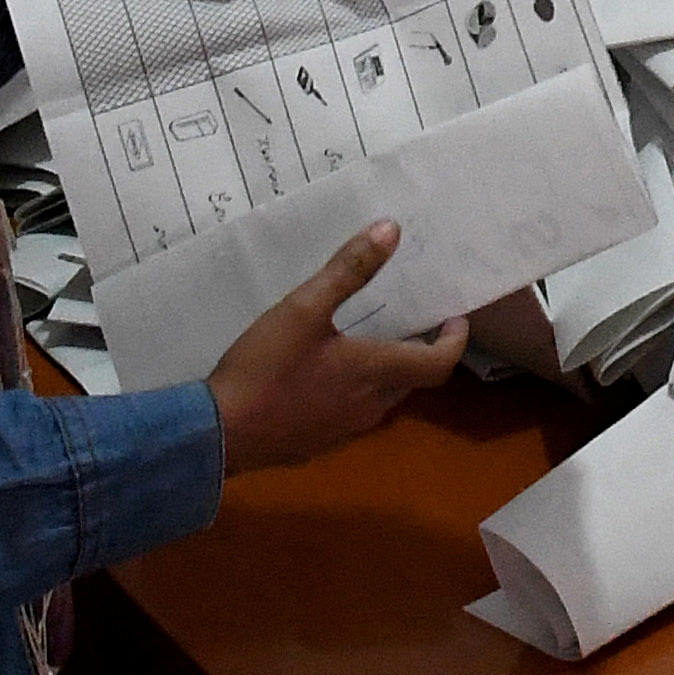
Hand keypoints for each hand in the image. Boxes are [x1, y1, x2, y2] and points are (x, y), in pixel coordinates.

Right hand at [206, 220, 463, 471]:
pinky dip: (355, 392)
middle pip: (412, 380)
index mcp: (374, 373)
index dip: (454, 341)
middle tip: (410, 321)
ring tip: (368, 341)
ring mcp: (345, 431)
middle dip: (419, 352)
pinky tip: (324, 375)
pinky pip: (352, 415)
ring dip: (386, 373)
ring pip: (382, 399)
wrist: (218, 434)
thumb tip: (391, 230)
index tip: (455, 318)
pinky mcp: (320, 444)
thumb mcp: (303, 309)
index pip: (438, 364)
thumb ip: (348, 270)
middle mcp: (370, 407)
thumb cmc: (265, 368)